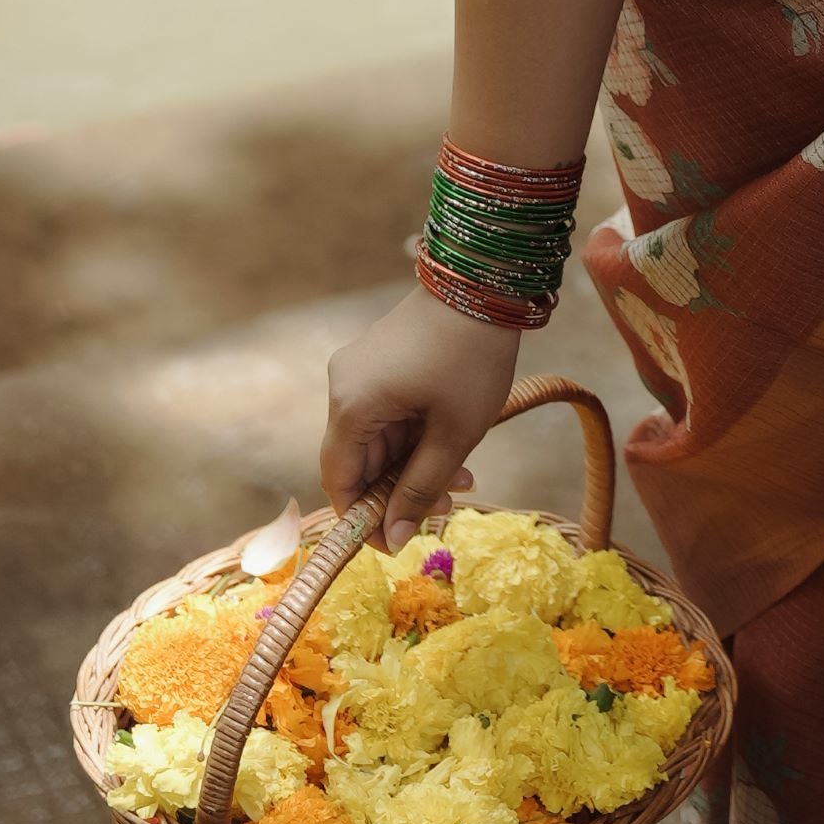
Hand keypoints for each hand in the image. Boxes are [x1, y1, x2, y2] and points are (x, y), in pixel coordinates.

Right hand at [320, 287, 528, 541]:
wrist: (484, 282)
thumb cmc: (472, 359)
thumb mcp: (454, 434)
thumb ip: (420, 490)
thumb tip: (391, 541)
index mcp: (351, 407)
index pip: (340, 481)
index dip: (363, 518)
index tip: (396, 541)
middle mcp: (343, 387)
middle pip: (360, 460)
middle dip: (401, 488)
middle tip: (451, 503)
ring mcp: (359, 370)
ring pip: (378, 438)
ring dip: (414, 462)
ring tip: (463, 477)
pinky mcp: (378, 359)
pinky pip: (387, 411)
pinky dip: (414, 433)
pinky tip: (452, 445)